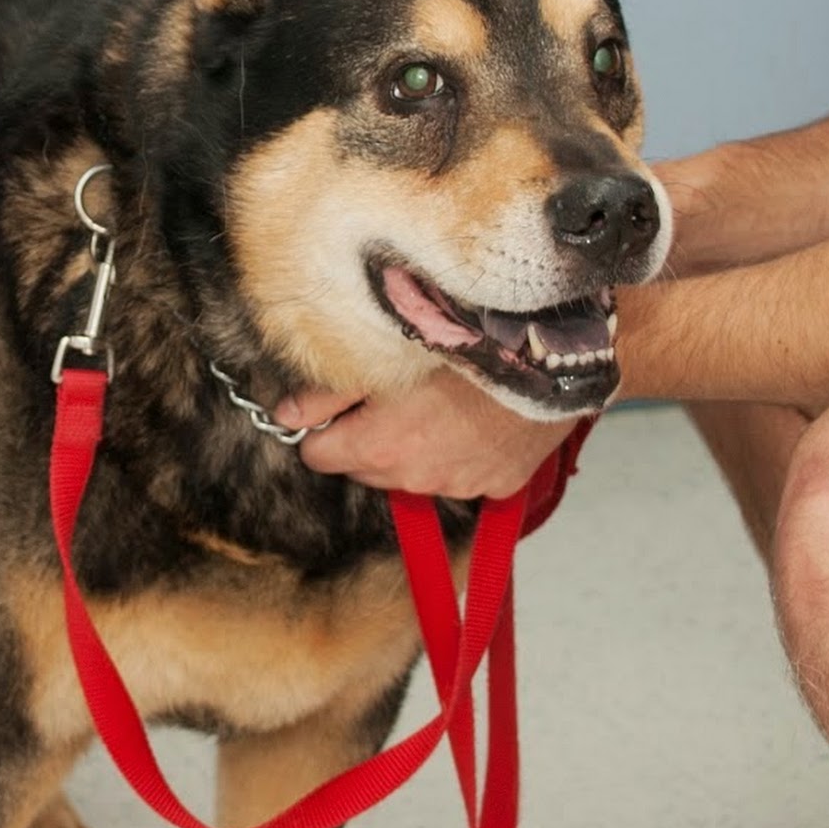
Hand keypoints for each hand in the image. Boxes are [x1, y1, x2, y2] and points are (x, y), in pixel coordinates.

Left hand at [277, 364, 578, 500]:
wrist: (543, 350)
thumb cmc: (460, 341)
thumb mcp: (383, 355)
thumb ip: (326, 395)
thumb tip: (285, 417)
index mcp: (377, 448)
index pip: (320, 457)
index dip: (326, 429)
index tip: (341, 408)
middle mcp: (414, 479)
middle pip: (365, 468)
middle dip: (370, 439)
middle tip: (395, 397)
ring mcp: (459, 486)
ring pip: (413, 474)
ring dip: (415, 449)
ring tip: (439, 403)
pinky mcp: (498, 486)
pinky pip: (463, 476)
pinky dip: (461, 455)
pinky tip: (474, 420)